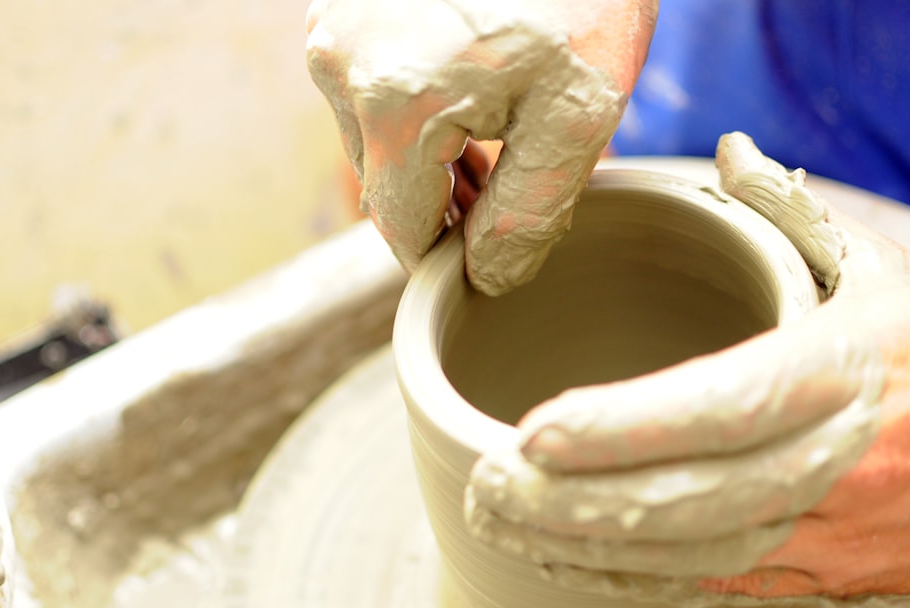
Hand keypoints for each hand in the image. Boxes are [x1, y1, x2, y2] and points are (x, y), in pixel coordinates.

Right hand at [306, 0, 656, 293]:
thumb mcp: (578, 113)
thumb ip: (528, 214)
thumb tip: (485, 278)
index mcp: (393, 103)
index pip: (402, 230)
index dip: (444, 260)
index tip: (486, 264)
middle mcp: (340, 65)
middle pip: (384, 185)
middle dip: (441, 207)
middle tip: (505, 202)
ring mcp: (332, 27)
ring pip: (374, 139)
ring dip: (427, 161)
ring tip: (494, 155)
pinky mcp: (340, 5)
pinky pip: (369, 89)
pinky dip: (414, 111)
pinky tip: (468, 103)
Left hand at [464, 132, 909, 607]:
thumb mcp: (886, 274)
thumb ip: (793, 218)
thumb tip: (728, 155)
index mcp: (845, 375)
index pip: (721, 406)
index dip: (626, 428)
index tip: (535, 431)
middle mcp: (834, 465)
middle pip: (691, 499)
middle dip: (578, 501)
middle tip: (487, 483)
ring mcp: (827, 535)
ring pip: (692, 556)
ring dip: (585, 546)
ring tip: (498, 520)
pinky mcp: (818, 578)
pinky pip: (713, 583)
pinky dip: (631, 576)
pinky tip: (563, 559)